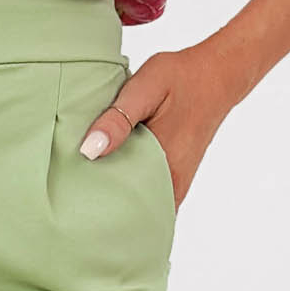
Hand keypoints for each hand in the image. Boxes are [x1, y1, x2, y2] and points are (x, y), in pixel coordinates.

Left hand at [79, 40, 244, 208]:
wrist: (217, 76)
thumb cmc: (181, 78)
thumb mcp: (146, 87)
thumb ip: (118, 119)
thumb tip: (88, 151)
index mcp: (164, 167)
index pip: (124, 208)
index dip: (97, 214)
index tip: (72, 213)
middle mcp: (171, 185)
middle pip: (130, 214)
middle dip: (103, 214)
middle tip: (72, 209)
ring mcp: (174, 186)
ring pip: (140, 209)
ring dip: (116, 206)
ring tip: (86, 202)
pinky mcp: (174, 180)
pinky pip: (149, 200)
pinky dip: (129, 196)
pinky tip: (109, 186)